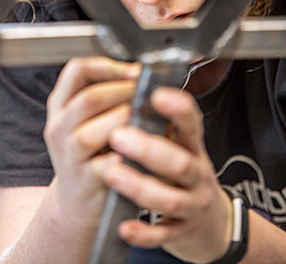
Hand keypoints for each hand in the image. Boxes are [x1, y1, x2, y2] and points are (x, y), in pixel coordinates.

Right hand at [43, 57, 140, 227]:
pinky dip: (119, 159)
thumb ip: (107, 94)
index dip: (108, 66)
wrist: (76, 202)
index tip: (134, 71)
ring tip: (142, 120)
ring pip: (89, 134)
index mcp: (60, 105)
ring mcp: (68, 156)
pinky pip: (100, 168)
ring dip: (122, 123)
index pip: (77, 70)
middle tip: (146, 94)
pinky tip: (134, 153)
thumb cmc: (90, 153)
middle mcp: (59, 127)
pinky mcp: (83, 182)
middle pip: (88, 98)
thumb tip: (140, 72)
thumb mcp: (86, 118)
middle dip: (123, 92)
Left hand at [92, 87, 232, 263]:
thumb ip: (161, 123)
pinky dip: (145, 233)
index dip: (178, 108)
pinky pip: (164, 235)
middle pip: (180, 161)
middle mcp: (195, 174)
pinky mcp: (181, 232)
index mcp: (191, 147)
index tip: (156, 95)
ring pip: (171, 198)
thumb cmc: (184, 175)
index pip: (191, 123)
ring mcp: (191, 205)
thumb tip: (130, 87)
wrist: (211, 224)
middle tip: (118, 135)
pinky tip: (124, 226)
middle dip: (149, 149)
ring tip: (111, 173)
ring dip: (140, 186)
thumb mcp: (182, 145)